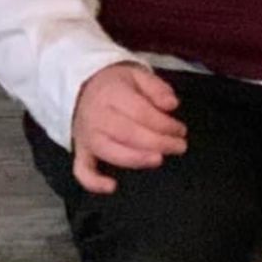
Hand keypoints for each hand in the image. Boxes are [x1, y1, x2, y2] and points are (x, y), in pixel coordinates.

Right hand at [71, 62, 186, 193]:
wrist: (84, 89)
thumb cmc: (117, 84)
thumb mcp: (138, 74)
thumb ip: (157, 88)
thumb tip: (172, 105)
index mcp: (111, 94)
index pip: (140, 112)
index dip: (163, 124)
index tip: (181, 130)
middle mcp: (96, 117)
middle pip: (128, 134)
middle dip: (157, 143)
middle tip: (179, 146)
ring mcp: (86, 136)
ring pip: (110, 152)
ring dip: (137, 160)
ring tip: (159, 159)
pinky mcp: (81, 151)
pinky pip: (82, 170)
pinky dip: (93, 182)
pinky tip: (112, 187)